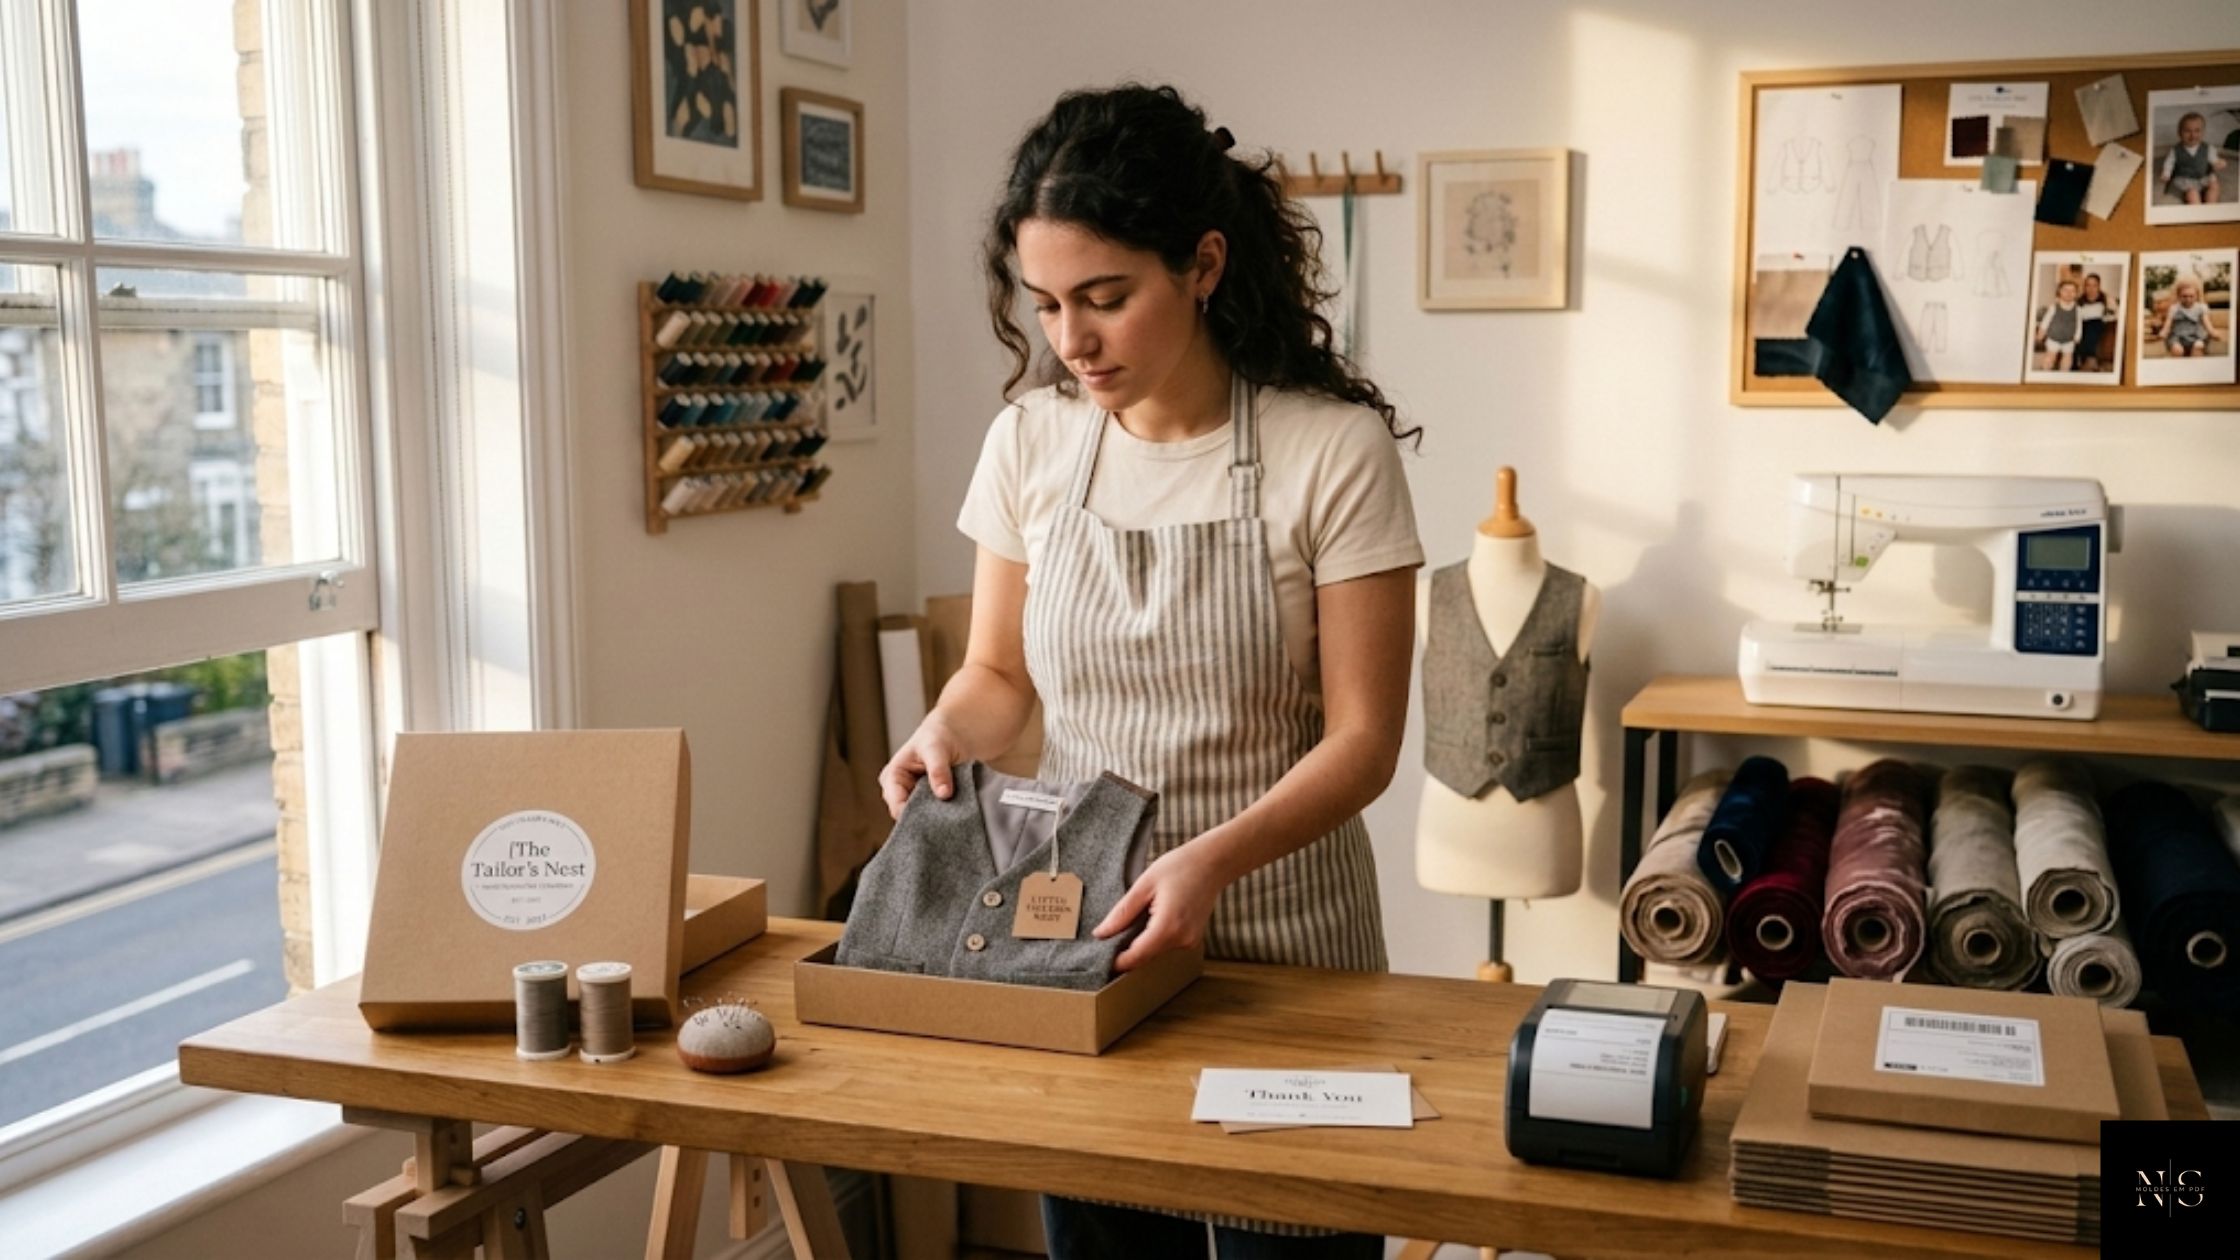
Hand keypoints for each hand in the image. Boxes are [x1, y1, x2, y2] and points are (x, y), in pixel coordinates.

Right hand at [877, 713, 964, 818]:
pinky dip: (945, 815)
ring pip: (923, 819)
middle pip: (909, 816)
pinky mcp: (929, 804)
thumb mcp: (936, 748)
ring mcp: (914, 799)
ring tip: (954, 812)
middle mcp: (899, 792)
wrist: (955, 735)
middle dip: (927, 818)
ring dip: (938, 817)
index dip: (915, 815)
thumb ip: (938, 770)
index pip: (897, 807)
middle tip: (949, 816)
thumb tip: (944, 794)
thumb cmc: (938, 737)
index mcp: (892, 778)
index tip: (937, 817)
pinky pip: (934, 816)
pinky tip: (956, 813)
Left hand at [1094, 840, 1231, 970]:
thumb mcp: (1144, 885)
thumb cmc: (1180, 867)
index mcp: (1167, 927)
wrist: (1213, 862)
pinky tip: (1151, 918)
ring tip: (1132, 920)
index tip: (1100, 956)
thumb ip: (1122, 913)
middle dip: (1126, 951)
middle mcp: (1181, 940)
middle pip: (1145, 958)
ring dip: (1140, 944)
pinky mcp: (1192, 939)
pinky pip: (1166, 945)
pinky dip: (1154, 938)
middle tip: (1108, 936)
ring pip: (1155, 953)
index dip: (1116, 961)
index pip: (1136, 957)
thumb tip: (1101, 933)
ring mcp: (1190, 941)